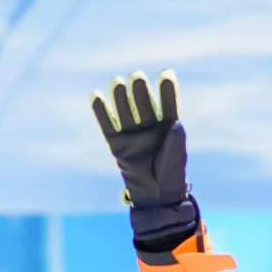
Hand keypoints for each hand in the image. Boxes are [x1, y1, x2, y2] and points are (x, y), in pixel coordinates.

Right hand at [91, 70, 198, 250]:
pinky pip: (107, 125)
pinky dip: (100, 111)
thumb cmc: (170, 176)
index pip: (167, 103)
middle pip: (142, 103)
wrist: (155, 198)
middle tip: (137, 78)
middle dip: (139, 90)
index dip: (166, 89)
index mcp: (167, 125)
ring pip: (124, 110)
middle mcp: (149, 126)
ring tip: (118, 83)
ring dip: (120, 96)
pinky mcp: (117, 144)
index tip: (165, 73)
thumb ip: (177, 140)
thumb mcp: (177, 158)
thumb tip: (177, 123)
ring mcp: (132, 134)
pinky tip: (95, 95)